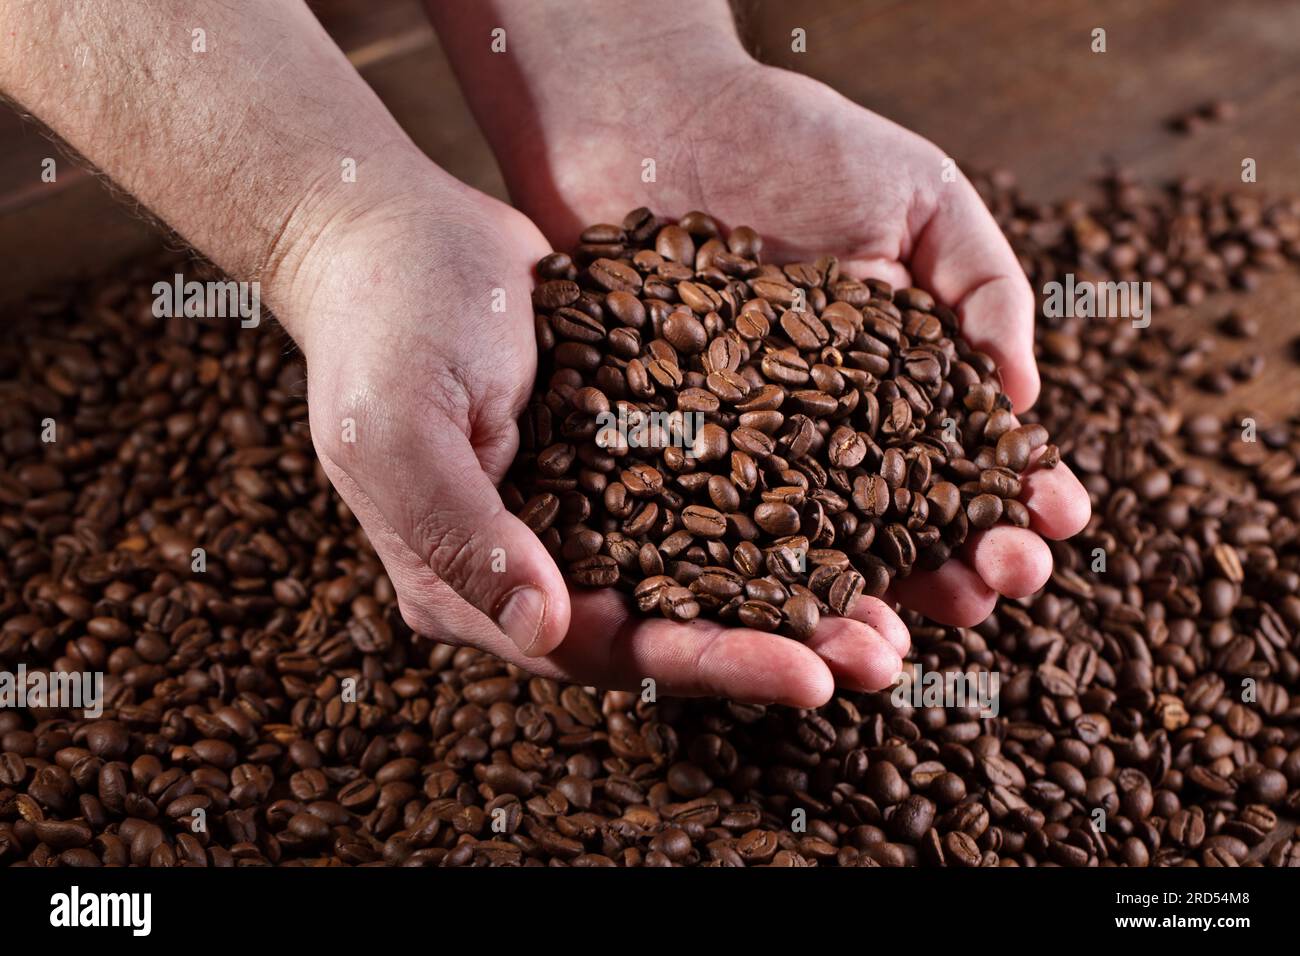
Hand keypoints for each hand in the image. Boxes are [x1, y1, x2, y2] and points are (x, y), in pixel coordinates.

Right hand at [281, 154, 892, 705]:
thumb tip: (546, 630)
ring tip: (896, 609)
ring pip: (702, 573)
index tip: (809, 673)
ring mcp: (581, 512)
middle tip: (882, 659)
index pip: (606, 650)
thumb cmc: (384, 322)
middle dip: (776, 646)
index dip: (708, 663)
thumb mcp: (400, 427)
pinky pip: (706, 497)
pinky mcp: (618, 455)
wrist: (390, 230)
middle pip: (670, 627)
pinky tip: (854, 513)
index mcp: (472, 586)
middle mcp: (538, 565)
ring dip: (794, 592)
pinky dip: (776, 512)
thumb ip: (460, 533)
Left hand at [491, 59, 1091, 632]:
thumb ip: (983, 287)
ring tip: (911, 637)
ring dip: (870, 602)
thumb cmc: (790, 141)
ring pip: (817, 551)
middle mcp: (828, 428)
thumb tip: (1024, 398)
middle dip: (963, 560)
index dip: (1015, 491)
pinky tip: (799, 619)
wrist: (647, 121)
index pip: (968, 453)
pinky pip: (714, 538)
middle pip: (903, 519)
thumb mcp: (918, 195)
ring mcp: (749, 452)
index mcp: (899, 375)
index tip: (1056, 520)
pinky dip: (757, 587)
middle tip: (1003, 583)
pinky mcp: (667, 461)